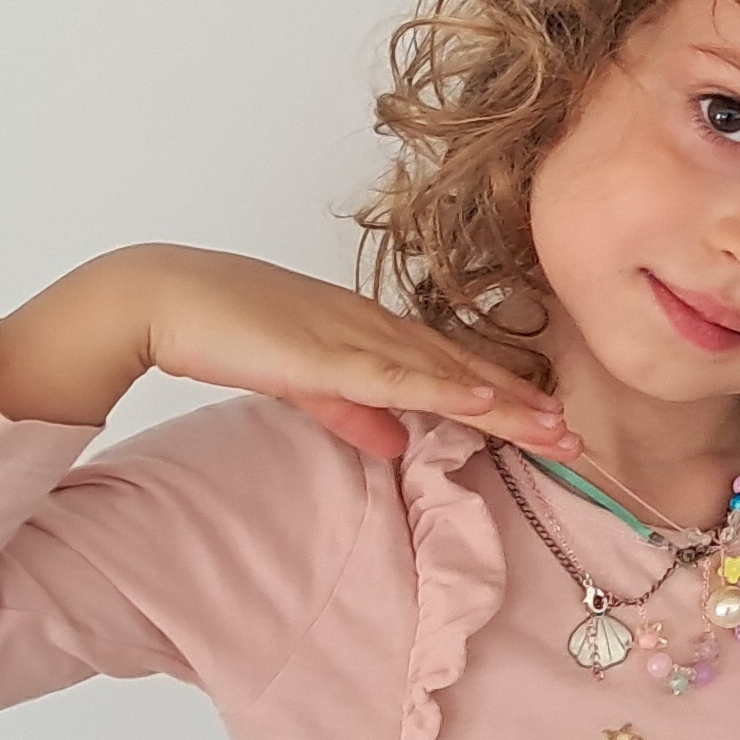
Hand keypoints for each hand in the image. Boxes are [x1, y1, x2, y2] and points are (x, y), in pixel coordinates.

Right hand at [0, 245, 566, 456]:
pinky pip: (394, 374)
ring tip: (556, 433)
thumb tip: (396, 443)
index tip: (552, 428)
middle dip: (525, 409)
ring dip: (504, 405)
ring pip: (445, 374)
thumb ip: (351, 411)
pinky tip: (483, 401)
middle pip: (465, 371)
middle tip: (579, 443)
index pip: (452, 370)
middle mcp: (374, 327)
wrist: (160, 296)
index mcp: (369, 333)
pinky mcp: (325, 349)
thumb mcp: (301, 381)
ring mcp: (353, 334)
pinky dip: (443, 387)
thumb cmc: (222, 328)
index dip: (505, 399)